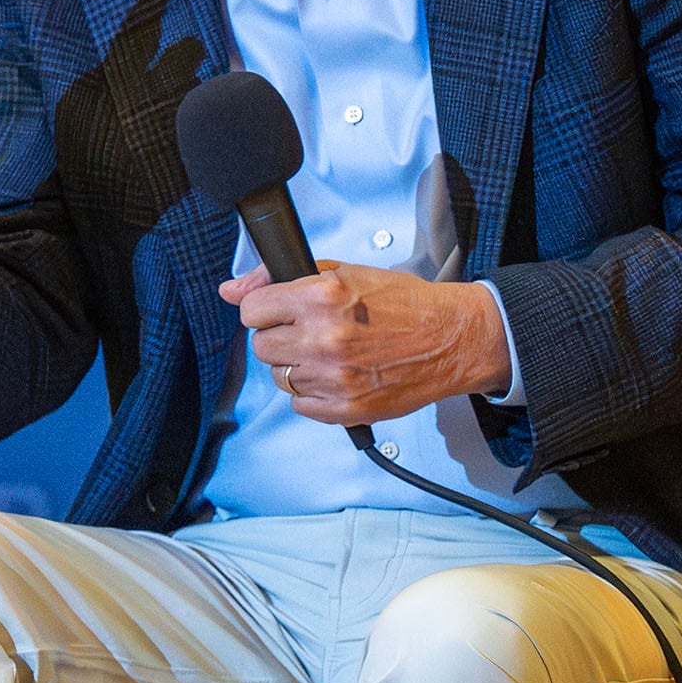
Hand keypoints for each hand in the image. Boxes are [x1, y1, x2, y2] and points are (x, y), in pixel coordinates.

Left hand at [220, 263, 511, 425]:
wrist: (450, 339)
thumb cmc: (403, 304)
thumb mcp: (344, 273)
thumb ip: (281, 279)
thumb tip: (231, 290)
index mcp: (323, 297)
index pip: (253, 311)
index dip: (265, 310)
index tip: (279, 312)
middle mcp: (324, 338)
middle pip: (262, 346)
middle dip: (281, 337)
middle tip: (310, 331)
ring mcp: (333, 377)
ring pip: (280, 377)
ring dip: (298, 366)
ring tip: (330, 353)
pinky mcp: (344, 409)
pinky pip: (300, 405)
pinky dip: (314, 393)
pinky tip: (339, 374)